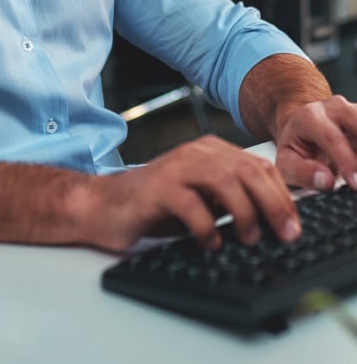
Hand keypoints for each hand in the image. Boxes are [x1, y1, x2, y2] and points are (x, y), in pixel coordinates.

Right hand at [86, 134, 300, 250]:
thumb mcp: (201, 199)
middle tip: (283, 234)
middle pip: (246, 169)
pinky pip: (191, 205)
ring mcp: (174, 168)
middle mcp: (193, 154)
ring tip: (248, 238)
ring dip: (244, 212)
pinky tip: (210, 244)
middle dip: (272, 204)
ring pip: (224, 180)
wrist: (102, 205)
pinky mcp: (156, 189)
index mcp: (208, 152)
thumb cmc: (153, 206)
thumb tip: (273, 220)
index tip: (292, 226)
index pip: (258, 166)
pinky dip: (207, 228)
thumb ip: (231, 200)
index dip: (282, 196)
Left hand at [274, 94, 356, 191]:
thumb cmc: (296, 149)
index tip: (355, 183)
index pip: (330, 136)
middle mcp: (334, 107)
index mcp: (309, 117)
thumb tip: (325, 180)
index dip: (346, 160)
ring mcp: (354, 109)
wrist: (303, 131)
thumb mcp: (287, 163)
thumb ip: (302, 172)